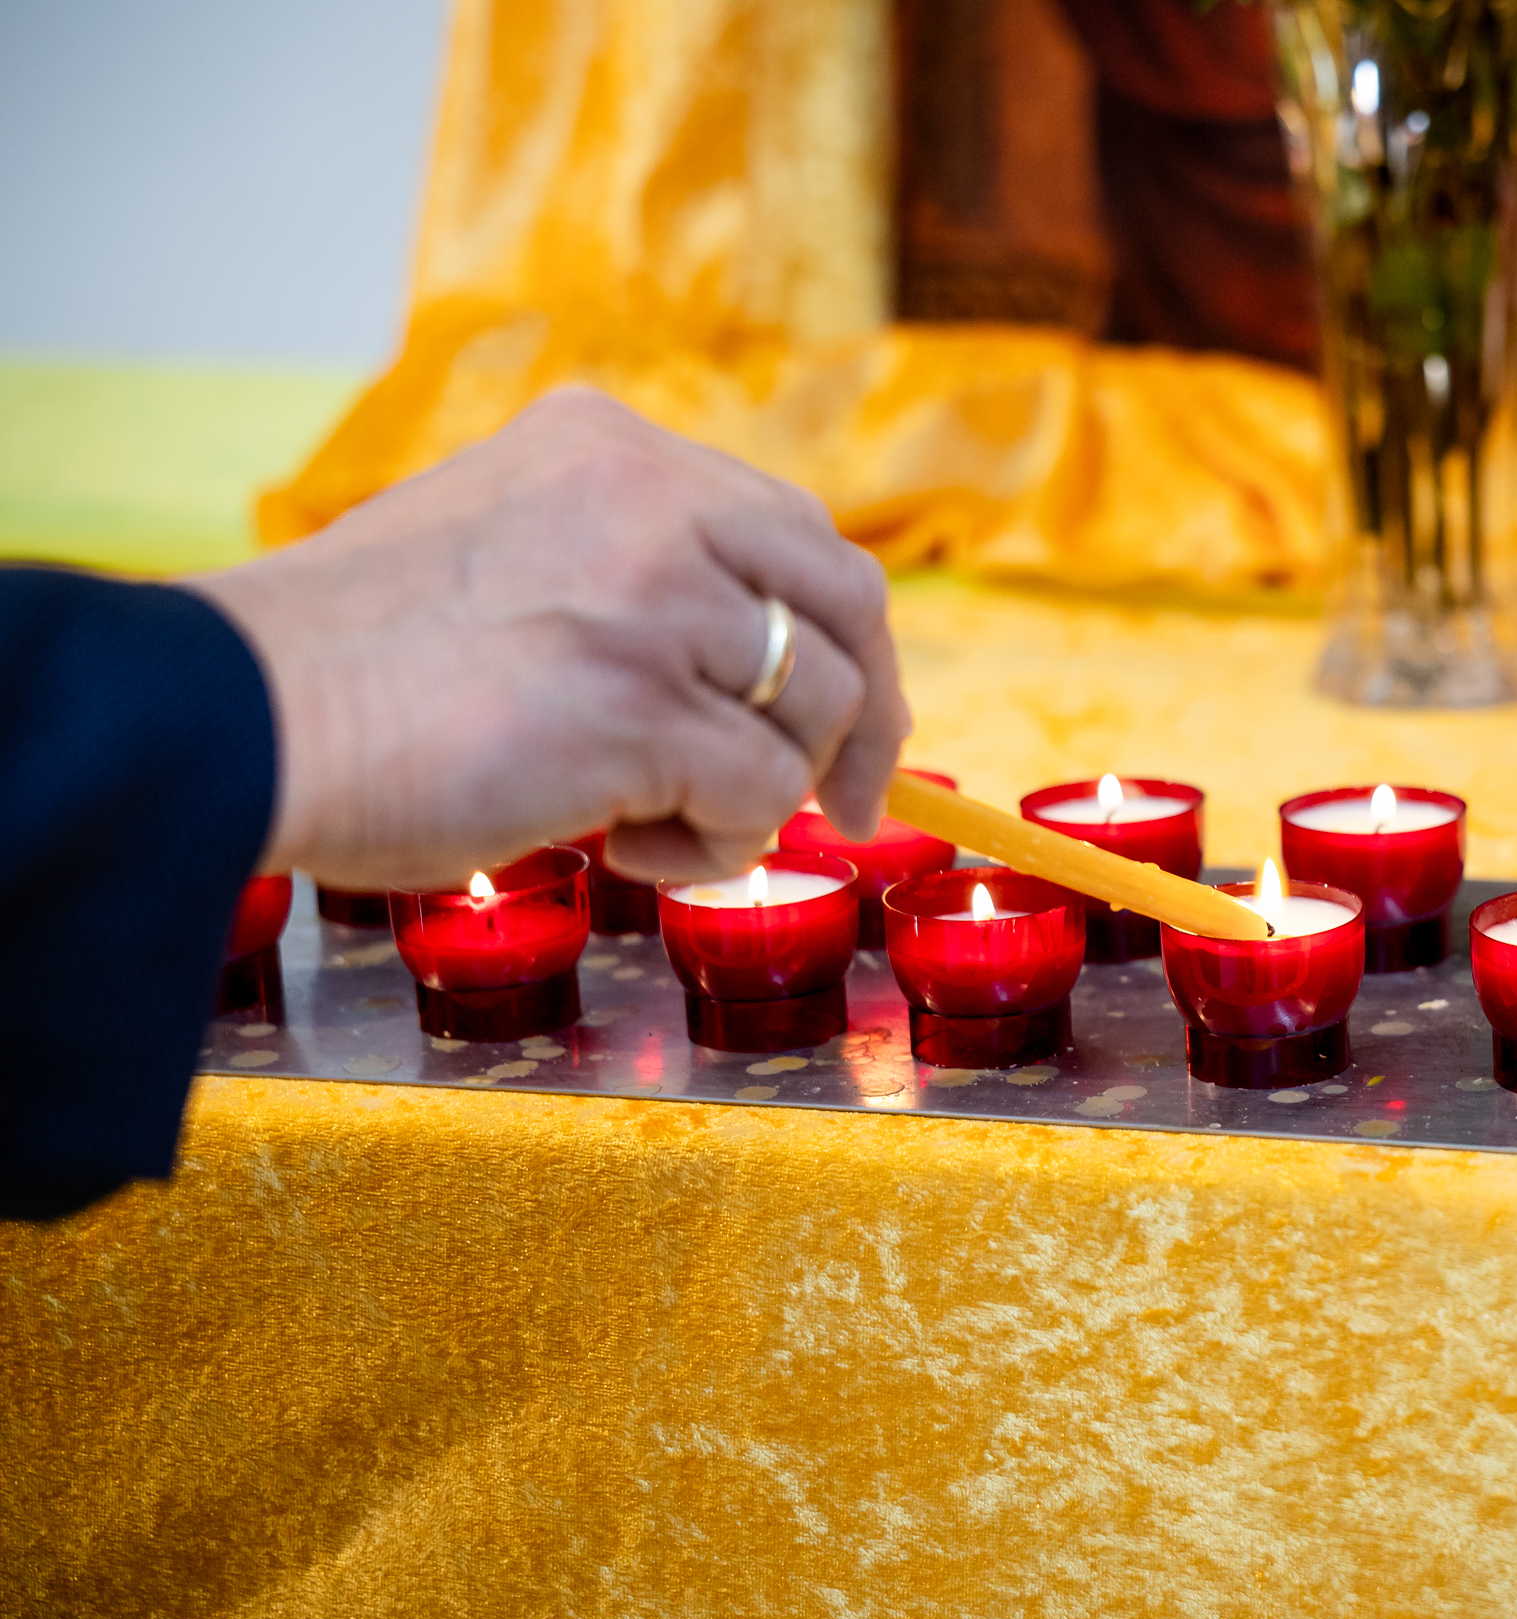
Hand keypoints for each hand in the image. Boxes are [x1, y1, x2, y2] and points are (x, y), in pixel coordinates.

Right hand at [188, 387, 909, 888]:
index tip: (841, 721)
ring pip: (810, 711)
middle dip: (864, 718)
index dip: (841, 638)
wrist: (230, 716)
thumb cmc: (357, 666)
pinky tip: (622, 849)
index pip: (799, 535)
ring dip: (759, 797)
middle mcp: (648, 500)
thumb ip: (633, 571)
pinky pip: (760, 798)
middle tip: (850, 808)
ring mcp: (651, 599)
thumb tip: (763, 671)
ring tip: (652, 829)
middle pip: (847, 605)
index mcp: (613, 449)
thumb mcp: (510, 549)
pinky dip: (715, 848)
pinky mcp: (639, 707)